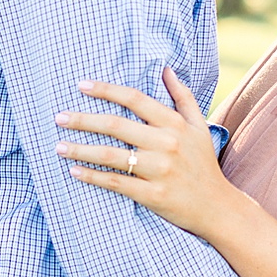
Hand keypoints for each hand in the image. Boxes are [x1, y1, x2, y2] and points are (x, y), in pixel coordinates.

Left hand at [55, 67, 238, 239]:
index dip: (106, 90)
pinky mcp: (153, 195)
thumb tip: (166, 69)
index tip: (81, 85)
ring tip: (58, 146)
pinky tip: (74, 171)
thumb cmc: (203, 164)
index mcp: (175, 124)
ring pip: (111, 155)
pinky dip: (93, 176)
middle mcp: (167, 144)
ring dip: (81, 149)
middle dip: (84, 119)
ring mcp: (159, 170)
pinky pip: (116, 183)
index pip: (135, 99)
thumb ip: (182, 97)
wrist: (218, 207)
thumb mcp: (199, 127)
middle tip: (59, 117)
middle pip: (116, 125)